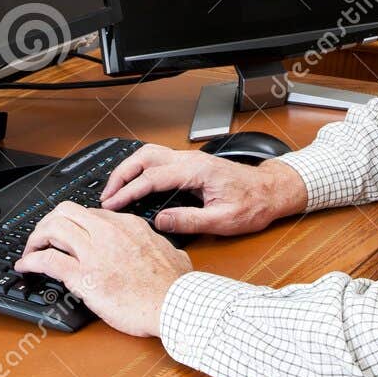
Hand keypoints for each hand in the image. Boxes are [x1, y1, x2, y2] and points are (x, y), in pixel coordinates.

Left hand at [14, 203, 191, 336]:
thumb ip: (160, 245)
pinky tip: (24, 267)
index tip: (69, 235)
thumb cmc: (175, 285)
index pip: (90, 213)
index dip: (74, 224)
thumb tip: (165, 248)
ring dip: (35, 238)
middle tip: (44, 238)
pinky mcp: (84, 276)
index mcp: (128, 225)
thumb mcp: (172, 252)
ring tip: (31, 250)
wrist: (175, 305)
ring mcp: (94, 252)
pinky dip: (30, 261)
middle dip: (49, 222)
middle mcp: (108, 232)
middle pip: (65, 211)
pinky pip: (48, 260)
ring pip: (52, 228)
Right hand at [100, 143, 307, 236]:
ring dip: (129, 169)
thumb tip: (160, 221)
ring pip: (150, 154)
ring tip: (115, 190)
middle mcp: (191, 160)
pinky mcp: (191, 164)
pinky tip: (135, 184)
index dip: (128, 191)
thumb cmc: (253, 204)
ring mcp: (190, 160)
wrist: (271, 191)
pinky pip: (159, 160)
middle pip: (145, 157)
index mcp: (196, 171)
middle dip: (121, 174)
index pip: (152, 177)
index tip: (112, 204)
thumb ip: (189, 221)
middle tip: (106, 196)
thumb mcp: (223, 221)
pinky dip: (141, 169)